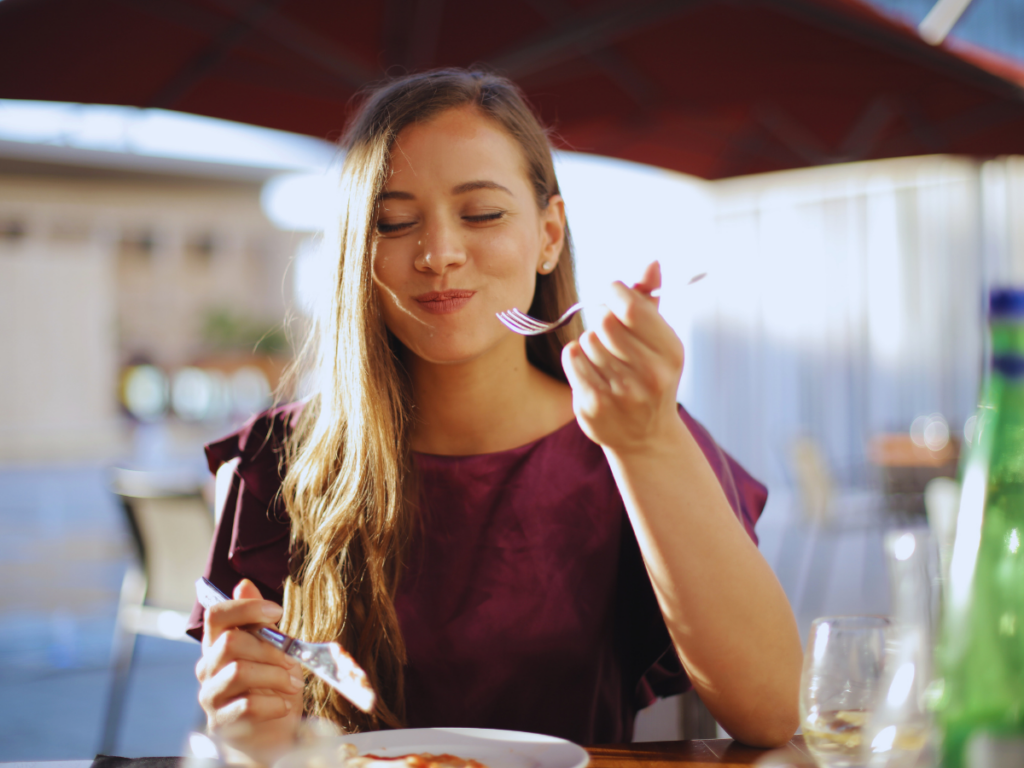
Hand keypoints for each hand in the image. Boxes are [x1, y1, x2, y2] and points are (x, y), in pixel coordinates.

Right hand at [196, 579, 302, 763]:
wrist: (268, 734)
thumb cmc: (270, 687)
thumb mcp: (272, 649)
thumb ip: (258, 621)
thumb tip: (244, 584)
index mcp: (218, 644)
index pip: (217, 614)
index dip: (246, 608)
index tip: (277, 612)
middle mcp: (208, 667)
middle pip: (230, 641)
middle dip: (270, 648)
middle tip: (293, 661)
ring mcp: (211, 695)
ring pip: (238, 671)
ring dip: (274, 675)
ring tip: (293, 683)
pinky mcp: (220, 722)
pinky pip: (245, 705)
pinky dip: (273, 703)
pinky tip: (284, 705)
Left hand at [561, 261, 684, 453]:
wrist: (645, 437)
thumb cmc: (651, 376)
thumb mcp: (660, 340)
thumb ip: (651, 300)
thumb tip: (651, 262)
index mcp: (670, 352)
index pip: (631, 307)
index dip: (614, 292)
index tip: (612, 292)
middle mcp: (650, 374)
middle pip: (604, 321)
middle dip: (602, 319)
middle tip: (608, 330)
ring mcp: (621, 392)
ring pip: (587, 339)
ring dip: (591, 342)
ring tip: (606, 359)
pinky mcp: (594, 405)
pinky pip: (573, 358)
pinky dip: (576, 357)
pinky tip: (591, 370)